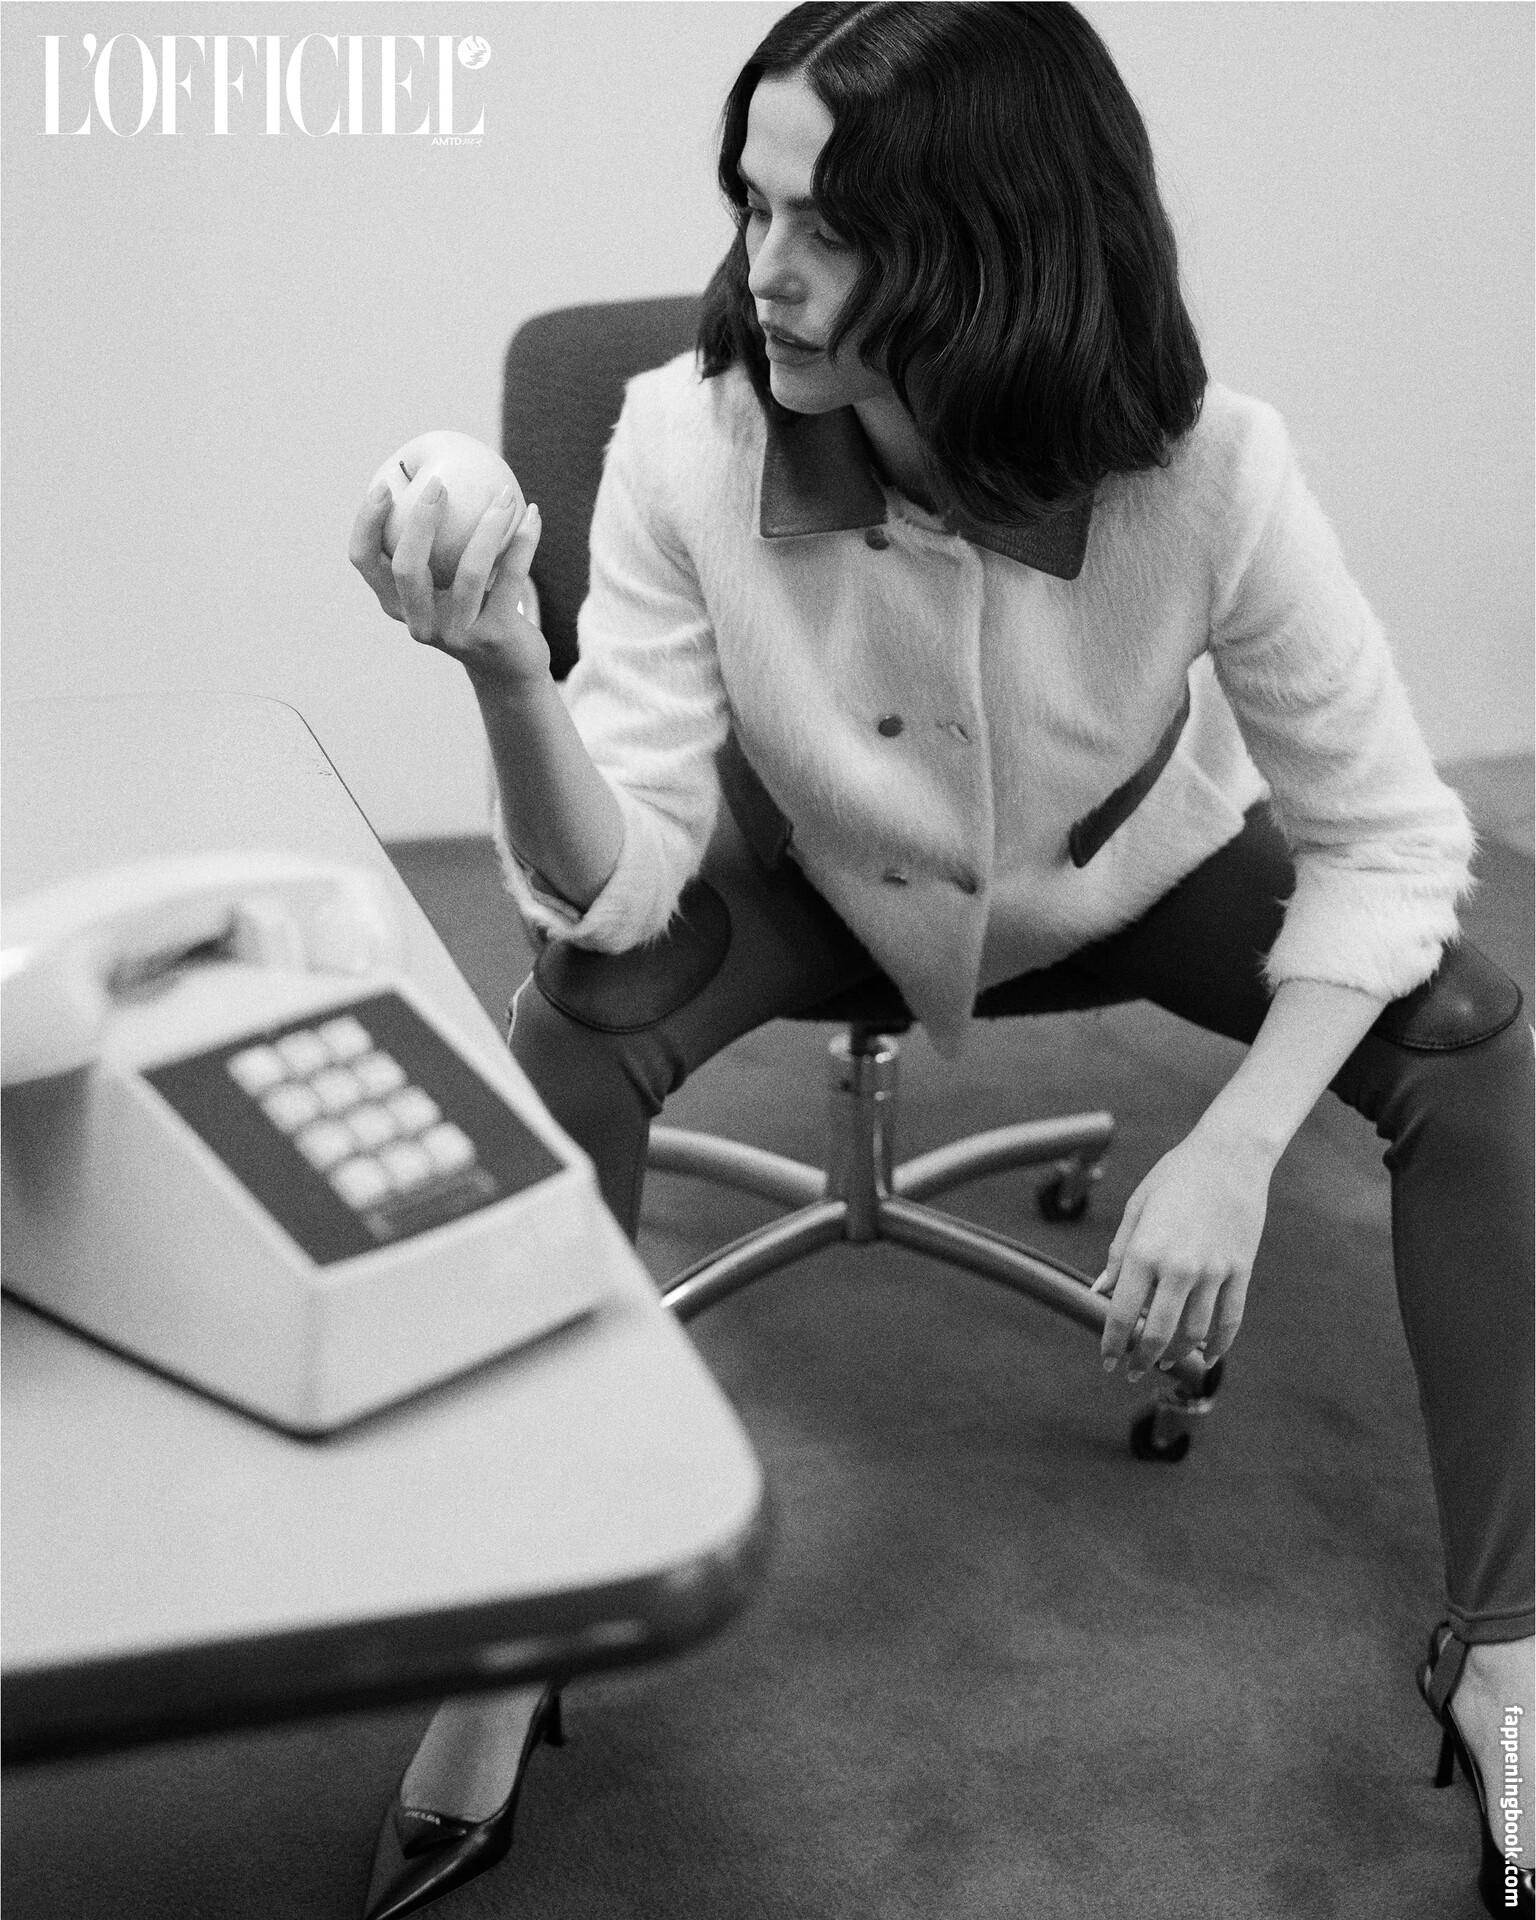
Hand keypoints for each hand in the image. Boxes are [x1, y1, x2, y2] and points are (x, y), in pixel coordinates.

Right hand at [348, 475, 545, 687]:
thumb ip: (431, 538)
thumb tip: (430, 467)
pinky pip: (510, 580)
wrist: (509, 665)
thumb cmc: (473, 605)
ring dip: (488, 526)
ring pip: (468, 573)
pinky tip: (533, 514)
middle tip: (440, 484)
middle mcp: (419, 622)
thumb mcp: (443, 577)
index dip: (367, 522)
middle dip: (420, 520)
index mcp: (396, 602)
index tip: (386, 484)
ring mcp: (456, 634)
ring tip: (505, 494)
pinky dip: (523, 543)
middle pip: (407, 567)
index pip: (364, 561)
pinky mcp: (493, 637)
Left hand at [1090, 1122, 1272, 1379]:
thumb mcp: (1137, 1208)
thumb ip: (1119, 1254)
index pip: (1122, 1312)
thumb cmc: (1175, 1177)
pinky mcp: (1240, 1270)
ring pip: (1194, 1332)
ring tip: (1166, 1363)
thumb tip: (1100, 1290)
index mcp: (1145, 1251)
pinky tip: (1208, 1355)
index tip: (1107, 1362)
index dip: (1112, 1343)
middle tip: (1133, 1372)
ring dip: (1179, 1354)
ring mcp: (1214, 1271)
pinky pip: (1230, 1319)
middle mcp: (1179, 1267)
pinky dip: (1219, 1344)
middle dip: (1142, 1359)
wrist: (1230, 1155)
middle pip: (1158, 1332)